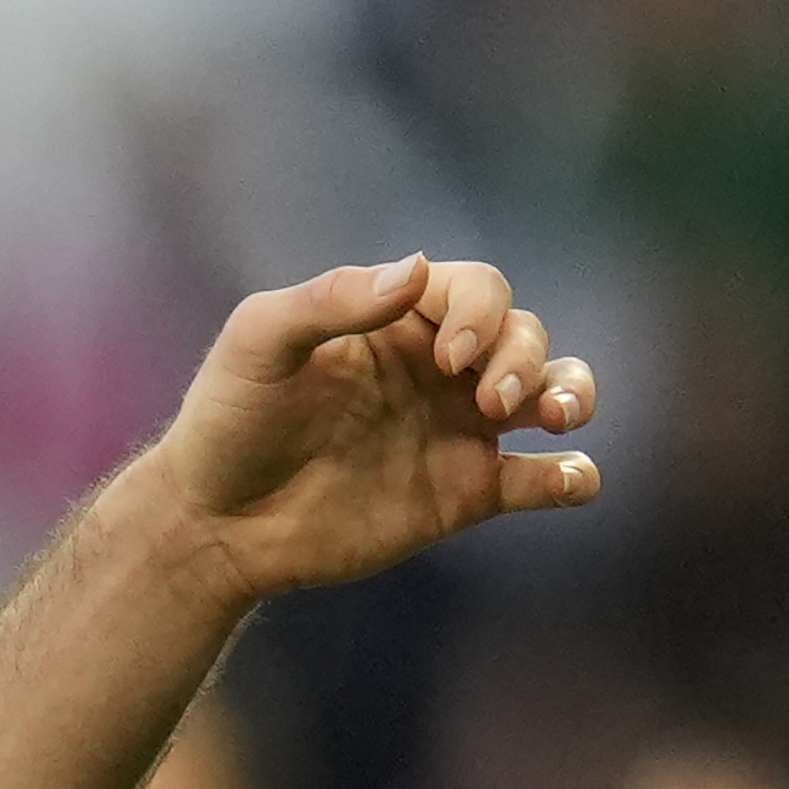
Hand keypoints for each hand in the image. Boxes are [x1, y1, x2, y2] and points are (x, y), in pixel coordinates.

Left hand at [142, 254, 599, 603]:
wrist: (214, 522)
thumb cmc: (227, 420)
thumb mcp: (258, 343)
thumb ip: (330, 301)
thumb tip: (416, 267)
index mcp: (393, 322)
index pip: (476, 290)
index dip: (482, 314)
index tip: (450, 358)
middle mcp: (435, 370)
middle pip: (524, 334)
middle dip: (525, 356)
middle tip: (491, 397)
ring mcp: (454, 430)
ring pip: (550, 393)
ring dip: (571, 393)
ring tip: (556, 415)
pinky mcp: (464, 493)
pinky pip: (542, 479)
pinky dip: (574, 475)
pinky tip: (571, 478)